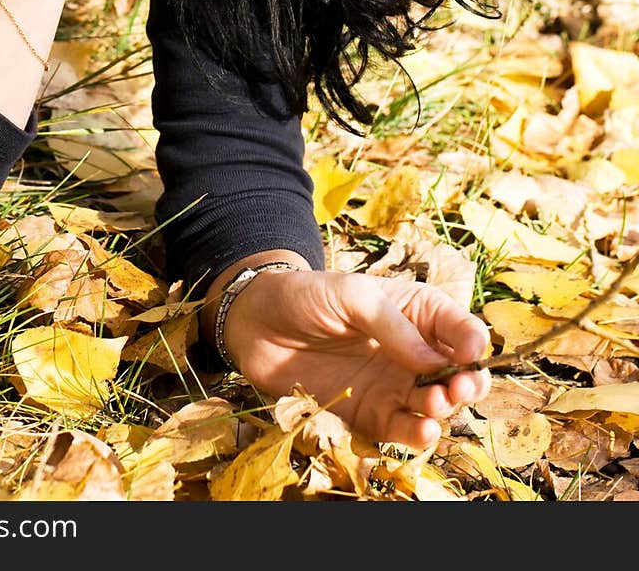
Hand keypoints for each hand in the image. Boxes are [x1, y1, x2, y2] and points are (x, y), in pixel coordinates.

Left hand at [224, 269, 491, 450]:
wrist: (257, 323)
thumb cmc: (307, 295)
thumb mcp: (352, 295)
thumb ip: (393, 326)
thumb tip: (433, 361)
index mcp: (417, 312)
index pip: (460, 329)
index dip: (473, 344)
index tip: (471, 353)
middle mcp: (412, 352)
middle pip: (458, 374)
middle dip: (467, 383)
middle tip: (459, 387)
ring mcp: (393, 384)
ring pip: (436, 405)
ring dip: (444, 408)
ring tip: (434, 403)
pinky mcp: (371, 414)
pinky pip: (403, 429)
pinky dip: (418, 434)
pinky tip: (423, 430)